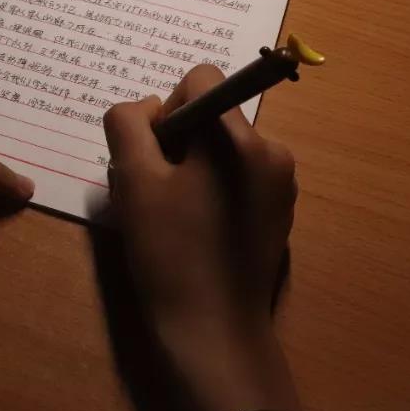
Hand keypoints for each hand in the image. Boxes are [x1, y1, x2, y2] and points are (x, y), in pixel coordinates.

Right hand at [103, 65, 303, 410]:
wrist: (213, 331)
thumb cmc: (168, 252)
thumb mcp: (132, 180)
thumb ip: (128, 124)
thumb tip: (147, 106)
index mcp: (239, 137)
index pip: (199, 79)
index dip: (164, 110)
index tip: (153, 157)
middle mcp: (271, 150)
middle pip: (211, 115)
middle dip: (177, 141)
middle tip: (155, 191)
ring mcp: (280, 183)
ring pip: (222, 147)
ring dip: (192, 166)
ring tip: (172, 214)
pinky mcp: (279, 211)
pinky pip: (238, 176)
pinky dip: (212, 188)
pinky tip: (195, 229)